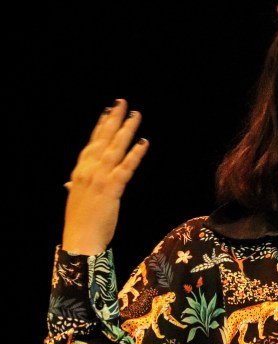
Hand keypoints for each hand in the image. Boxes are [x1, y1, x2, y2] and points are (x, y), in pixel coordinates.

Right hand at [62, 99, 148, 254]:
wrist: (80, 239)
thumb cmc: (80, 221)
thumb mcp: (75, 199)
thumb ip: (74, 186)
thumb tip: (69, 182)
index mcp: (80, 172)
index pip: (92, 144)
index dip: (100, 127)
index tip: (108, 111)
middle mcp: (89, 171)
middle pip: (103, 140)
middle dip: (114, 120)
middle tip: (122, 103)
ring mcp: (100, 179)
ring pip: (115, 149)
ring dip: (126, 131)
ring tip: (135, 116)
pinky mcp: (111, 189)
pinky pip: (126, 168)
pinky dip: (135, 154)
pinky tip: (143, 142)